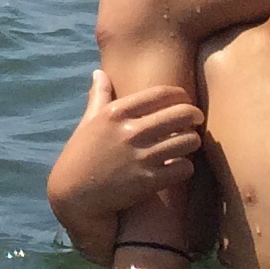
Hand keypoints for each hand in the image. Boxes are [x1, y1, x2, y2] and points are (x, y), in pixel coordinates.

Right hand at [49, 69, 205, 215]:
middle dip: (194, 115)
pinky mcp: (149, 181)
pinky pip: (185, 167)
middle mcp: (130, 132)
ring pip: (190, 141)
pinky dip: (185, 167)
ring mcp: (141, 157)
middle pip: (183, 114)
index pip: (162, 93)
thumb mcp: (87, 123)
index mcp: (115, 113)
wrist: (74, 196)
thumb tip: (99, 72)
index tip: (183, 101)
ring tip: (187, 143)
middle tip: (194, 120)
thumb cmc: (81, 156)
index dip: (181, 95)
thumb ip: (99, 96)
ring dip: (192, 142)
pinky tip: (178, 166)